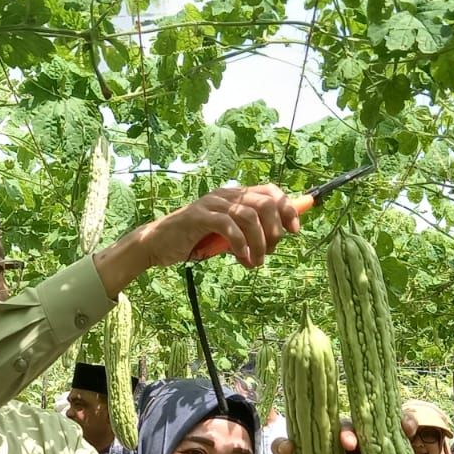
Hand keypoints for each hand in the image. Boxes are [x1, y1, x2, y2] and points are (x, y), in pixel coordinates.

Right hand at [93, 184, 299, 292]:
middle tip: (269, 251)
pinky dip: (240, 244)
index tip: (294, 231)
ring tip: (256, 261)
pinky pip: (228, 226)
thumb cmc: (194, 241)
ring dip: (258, 242)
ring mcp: (211, 203)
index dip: (288, 208)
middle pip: (264, 203)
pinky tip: (242, 258)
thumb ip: (246, 233)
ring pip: (249, 216)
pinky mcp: (198, 216)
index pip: (270, 191)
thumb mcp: (226, 236)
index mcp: (234, 195)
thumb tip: (273, 241)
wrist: (158, 244)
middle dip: (274, 230)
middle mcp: (225, 195)